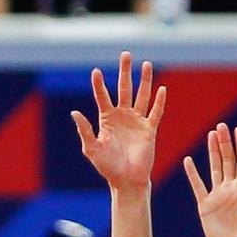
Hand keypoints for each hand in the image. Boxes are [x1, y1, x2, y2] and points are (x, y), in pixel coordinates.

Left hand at [72, 51, 165, 190]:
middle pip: (124, 89)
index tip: (96, 72)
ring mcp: (137, 121)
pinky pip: (155, 113)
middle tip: (126, 55)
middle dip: (125, 72)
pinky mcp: (149, 130)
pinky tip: (162, 89)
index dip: (99, 85)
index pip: (103, 96)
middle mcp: (123, 116)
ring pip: (142, 96)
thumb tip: (74, 112)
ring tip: (146, 64)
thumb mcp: (92, 149)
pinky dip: (159, 102)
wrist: (126, 181)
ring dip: (144, 81)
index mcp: (107, 119)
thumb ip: (85, 130)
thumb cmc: (108, 167)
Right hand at [184, 123, 236, 236]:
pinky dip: (193, 174)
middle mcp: (231, 189)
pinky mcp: (205, 206)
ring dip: (212, 152)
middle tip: (221, 126)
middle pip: (227, 161)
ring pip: (214, 169)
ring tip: (210, 135)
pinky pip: (198, 186)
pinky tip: (188, 161)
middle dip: (224, 144)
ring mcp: (218, 197)